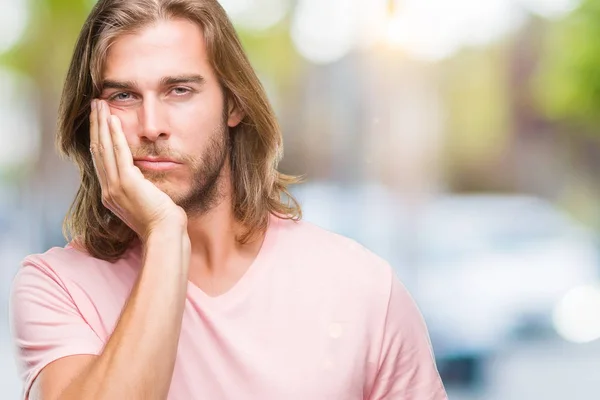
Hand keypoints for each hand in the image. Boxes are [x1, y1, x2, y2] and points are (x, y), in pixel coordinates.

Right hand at [89, 99, 186, 239]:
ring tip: (99, 104)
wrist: (165, 234)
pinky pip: (119, 153)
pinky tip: (113, 119)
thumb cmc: (161, 221)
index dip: (97, 137)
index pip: (100, 160)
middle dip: (95, 124)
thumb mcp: (145, 201)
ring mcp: (115, 186)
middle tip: (94, 104)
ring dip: (101, 123)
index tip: (98, 120)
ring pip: (103, 148)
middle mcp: (108, 189)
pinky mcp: (126, 183)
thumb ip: (139, 188)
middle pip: (97, 149)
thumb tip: (143, 177)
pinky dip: (115, 135)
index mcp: (111, 194)